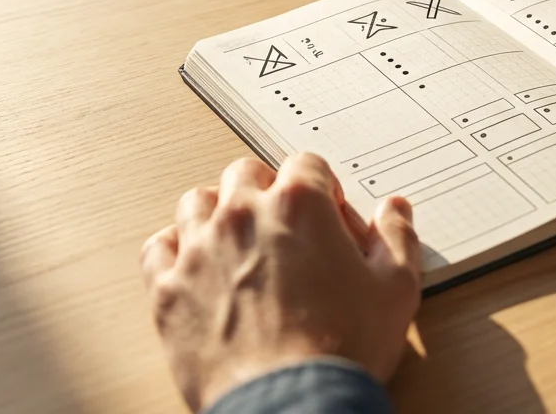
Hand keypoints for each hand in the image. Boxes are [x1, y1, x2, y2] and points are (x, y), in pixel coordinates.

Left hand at [141, 154, 420, 411]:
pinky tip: (196, 266)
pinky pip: (158, 248)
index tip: (330, 220)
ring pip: (197, 202)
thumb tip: (394, 212)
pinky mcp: (169, 290)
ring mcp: (199, 249)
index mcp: (299, 204)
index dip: (325, 191)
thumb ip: (397, 238)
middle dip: (268, 193)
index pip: (307, 164)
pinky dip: (175, 250)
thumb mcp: (396, 289)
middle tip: (287, 230)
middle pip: (247, 174)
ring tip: (240, 244)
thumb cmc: (341, 349)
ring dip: (218, 213)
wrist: (292, 403)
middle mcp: (242, 215)